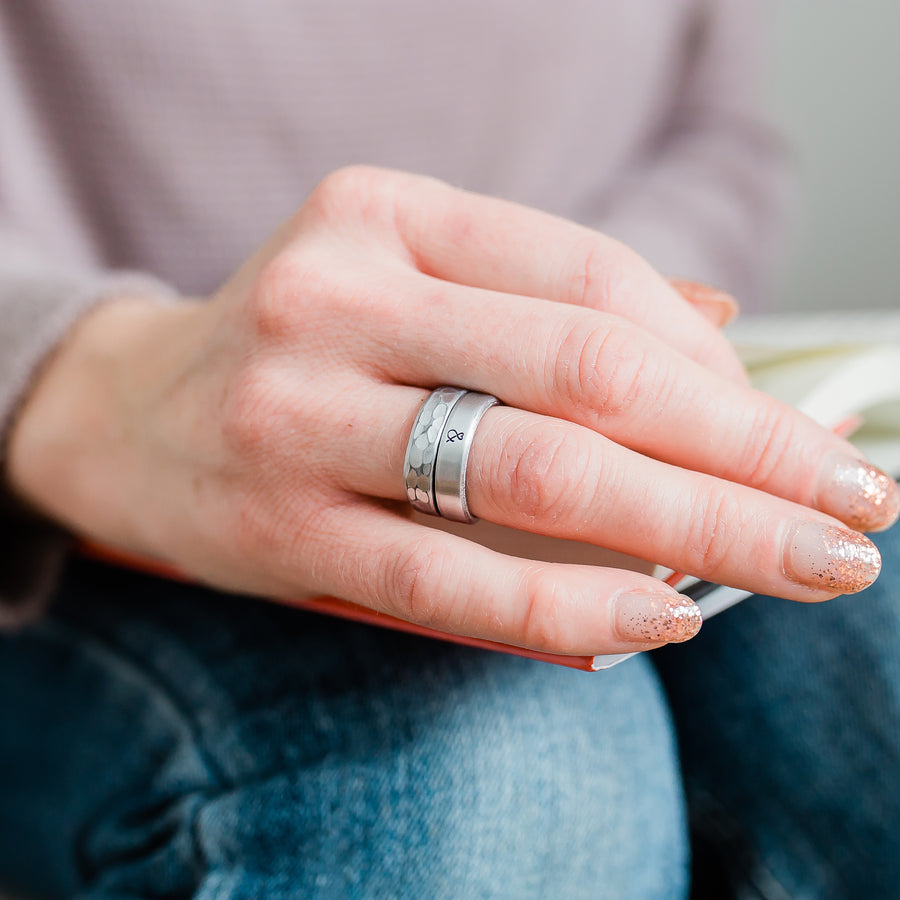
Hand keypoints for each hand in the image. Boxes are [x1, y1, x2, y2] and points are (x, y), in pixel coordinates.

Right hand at [8, 167, 897, 655]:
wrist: (129, 415)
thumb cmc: (299, 353)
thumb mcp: (411, 288)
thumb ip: (549, 308)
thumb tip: (718, 343)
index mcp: (387, 214)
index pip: (595, 280)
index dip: (720, 367)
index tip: (802, 437)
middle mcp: (339, 295)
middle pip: (590, 374)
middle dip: (746, 453)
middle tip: (852, 509)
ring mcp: (298, 410)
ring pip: (534, 472)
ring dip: (694, 530)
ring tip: (796, 568)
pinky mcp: (277, 527)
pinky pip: (452, 577)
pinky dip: (571, 604)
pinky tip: (659, 623)